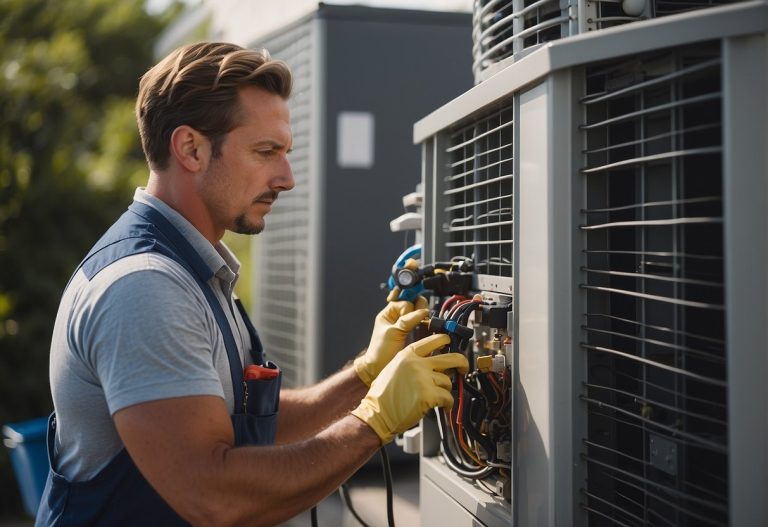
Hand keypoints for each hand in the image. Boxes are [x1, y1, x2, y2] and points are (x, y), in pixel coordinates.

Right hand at [351, 333, 467, 444]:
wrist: (376, 414)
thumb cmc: (383, 395)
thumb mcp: (394, 368)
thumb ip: (413, 362)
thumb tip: (436, 363)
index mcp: (408, 354)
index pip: (434, 340)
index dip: (446, 340)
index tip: (452, 344)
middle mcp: (417, 363)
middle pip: (451, 358)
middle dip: (462, 363)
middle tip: (463, 368)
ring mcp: (423, 378)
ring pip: (448, 381)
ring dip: (445, 390)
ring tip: (436, 397)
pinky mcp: (428, 395)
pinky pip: (448, 397)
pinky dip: (447, 403)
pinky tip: (442, 406)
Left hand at [353, 295, 427, 385]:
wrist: (379, 368)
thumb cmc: (380, 351)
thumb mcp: (392, 333)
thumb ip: (407, 320)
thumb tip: (423, 312)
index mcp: (388, 313)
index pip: (404, 301)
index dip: (409, 305)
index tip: (414, 310)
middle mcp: (398, 317)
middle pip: (414, 304)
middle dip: (419, 308)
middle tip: (421, 317)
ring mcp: (407, 325)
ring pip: (419, 313)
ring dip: (423, 315)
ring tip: (424, 322)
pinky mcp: (414, 334)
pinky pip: (422, 324)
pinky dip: (426, 324)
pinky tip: (426, 326)